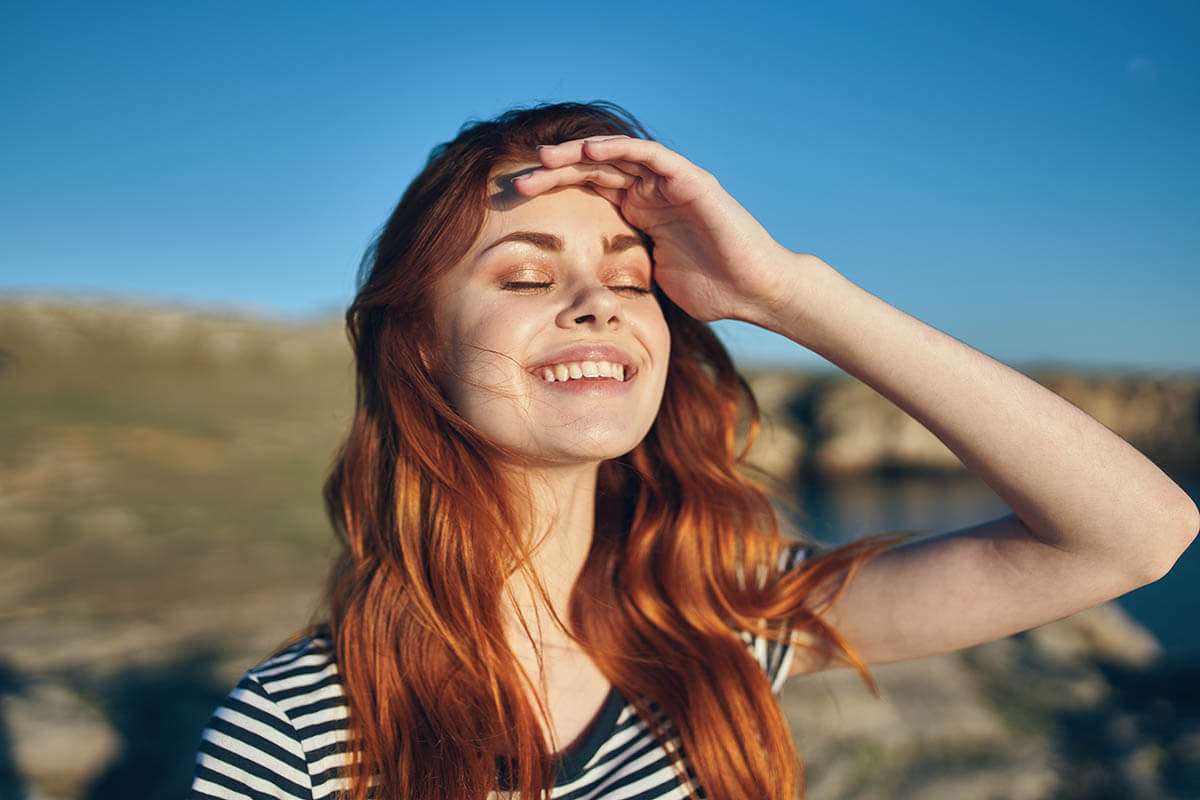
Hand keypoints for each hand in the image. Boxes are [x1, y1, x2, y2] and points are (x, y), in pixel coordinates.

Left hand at [513, 136, 799, 324]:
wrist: (753, 292)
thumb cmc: (710, 290)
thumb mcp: (649, 278)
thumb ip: (621, 267)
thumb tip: (582, 287)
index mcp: (638, 213)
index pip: (588, 192)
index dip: (553, 192)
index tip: (516, 202)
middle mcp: (651, 192)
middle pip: (593, 171)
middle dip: (554, 173)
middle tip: (518, 181)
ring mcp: (670, 183)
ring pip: (616, 156)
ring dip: (578, 154)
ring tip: (544, 159)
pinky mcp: (690, 179)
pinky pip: (649, 154)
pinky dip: (619, 147)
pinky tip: (589, 149)